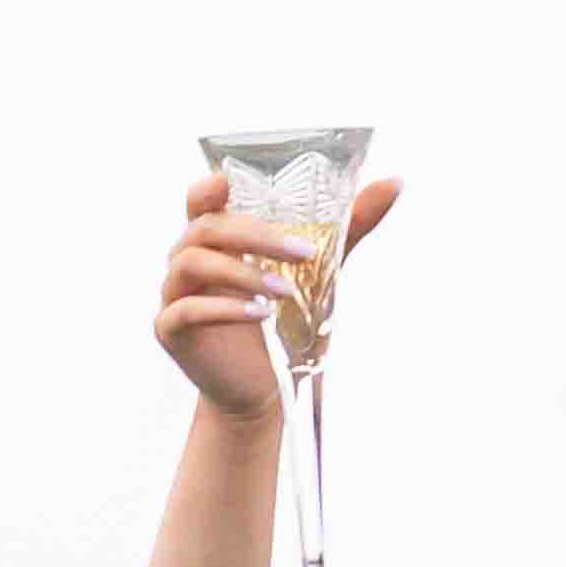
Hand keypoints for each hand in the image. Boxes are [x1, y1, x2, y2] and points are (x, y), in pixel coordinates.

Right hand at [152, 168, 393, 422]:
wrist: (264, 386)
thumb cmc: (287, 322)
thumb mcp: (321, 271)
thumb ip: (348, 228)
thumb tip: (394, 182)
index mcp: (216, 240)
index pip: (200, 200)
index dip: (210, 187)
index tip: (229, 179)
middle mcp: (188, 260)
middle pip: (206, 228)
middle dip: (256, 236)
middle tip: (304, 253)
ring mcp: (174, 293)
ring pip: (191, 263)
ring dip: (242, 272)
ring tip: (285, 291)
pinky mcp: (171, 329)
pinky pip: (185, 310)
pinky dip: (224, 308)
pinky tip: (260, 315)